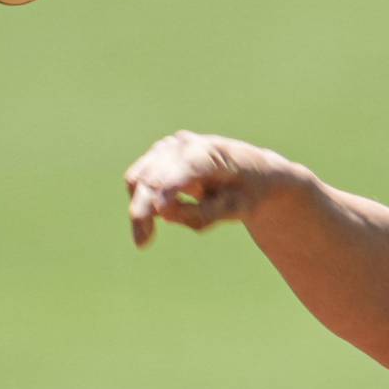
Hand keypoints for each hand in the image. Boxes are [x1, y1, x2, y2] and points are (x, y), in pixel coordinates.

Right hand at [122, 131, 306, 248]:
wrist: (249, 177)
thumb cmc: (247, 194)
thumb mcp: (239, 209)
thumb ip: (205, 213)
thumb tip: (163, 212)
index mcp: (213, 152)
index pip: (189, 166)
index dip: (172, 186)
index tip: (161, 211)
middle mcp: (184, 144)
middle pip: (154, 175)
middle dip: (143, 209)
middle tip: (142, 243)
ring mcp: (166, 149)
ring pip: (138, 179)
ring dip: (140, 210)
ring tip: (147, 239)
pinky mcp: (155, 160)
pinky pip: (139, 184)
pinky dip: (147, 205)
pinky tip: (173, 210)